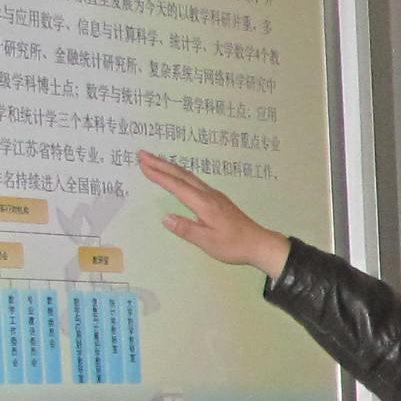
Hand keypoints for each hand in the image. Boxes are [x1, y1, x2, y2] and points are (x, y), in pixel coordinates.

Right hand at [139, 151, 289, 277]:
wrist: (259, 243)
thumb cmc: (234, 245)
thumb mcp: (208, 242)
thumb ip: (186, 229)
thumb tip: (165, 218)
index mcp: (204, 204)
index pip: (177, 186)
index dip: (158, 175)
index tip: (142, 164)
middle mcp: (208, 195)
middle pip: (181, 175)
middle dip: (160, 164)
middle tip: (142, 154)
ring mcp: (214, 195)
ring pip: (189, 176)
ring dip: (170, 167)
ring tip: (154, 161)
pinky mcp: (217, 199)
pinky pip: (194, 181)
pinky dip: (180, 175)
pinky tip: (177, 176)